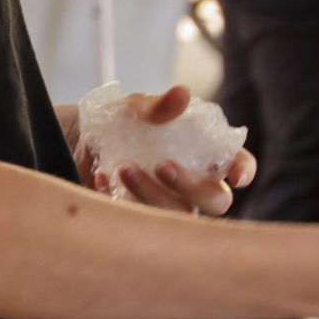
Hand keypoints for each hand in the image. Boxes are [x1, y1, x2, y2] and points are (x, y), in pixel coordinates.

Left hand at [57, 87, 257, 216]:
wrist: (75, 145)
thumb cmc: (119, 124)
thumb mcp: (134, 108)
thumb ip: (158, 106)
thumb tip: (183, 94)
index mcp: (205, 154)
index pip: (237, 163)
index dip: (243, 171)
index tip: (236, 177)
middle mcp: (196, 186)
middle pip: (216, 201)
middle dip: (192, 186)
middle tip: (162, 166)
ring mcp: (172, 207)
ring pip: (179, 216)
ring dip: (153, 194)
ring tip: (124, 169)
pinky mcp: (145, 223)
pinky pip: (143, 223)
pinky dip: (122, 199)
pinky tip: (101, 178)